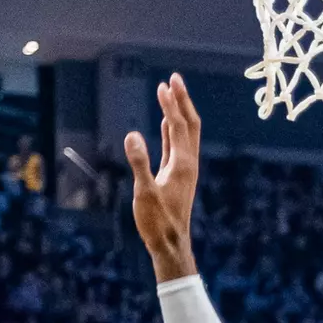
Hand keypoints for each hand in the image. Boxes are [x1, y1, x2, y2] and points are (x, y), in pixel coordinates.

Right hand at [125, 73, 200, 282]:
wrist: (170, 243)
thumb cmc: (157, 221)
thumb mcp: (144, 192)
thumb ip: (139, 162)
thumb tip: (132, 134)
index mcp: (182, 163)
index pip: (179, 125)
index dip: (171, 104)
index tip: (164, 84)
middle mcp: (188, 162)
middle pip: (190, 123)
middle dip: (182, 100)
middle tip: (174, 79)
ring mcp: (185, 169)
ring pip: (187, 133)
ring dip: (179, 112)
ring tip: (171, 95)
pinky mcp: (178, 176)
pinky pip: (179, 146)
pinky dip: (174, 130)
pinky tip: (167, 124)